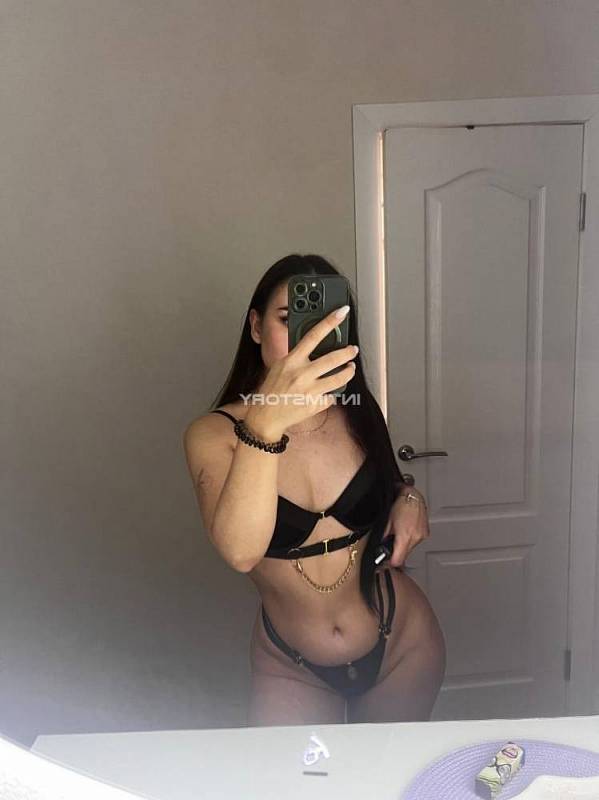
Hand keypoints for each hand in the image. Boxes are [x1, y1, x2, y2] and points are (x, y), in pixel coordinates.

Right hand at [246, 305, 356, 437]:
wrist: (265, 417)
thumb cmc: (271, 390)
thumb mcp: (280, 366)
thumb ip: (297, 356)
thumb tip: (315, 346)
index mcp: (292, 361)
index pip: (314, 335)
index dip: (330, 321)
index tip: (342, 312)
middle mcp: (302, 374)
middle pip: (334, 358)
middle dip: (348, 352)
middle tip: (353, 349)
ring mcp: (310, 390)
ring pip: (340, 378)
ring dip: (348, 371)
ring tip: (350, 368)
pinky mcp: (315, 405)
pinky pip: (331, 396)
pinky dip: (332, 393)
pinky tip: (329, 391)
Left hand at [381, 487, 428, 567]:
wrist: (411, 495)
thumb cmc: (399, 504)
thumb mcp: (386, 521)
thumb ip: (383, 536)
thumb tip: (380, 545)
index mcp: (405, 536)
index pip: (398, 560)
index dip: (390, 560)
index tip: (387, 559)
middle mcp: (416, 537)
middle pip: (404, 554)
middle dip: (397, 550)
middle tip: (391, 540)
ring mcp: (422, 535)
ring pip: (410, 547)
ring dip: (404, 542)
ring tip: (400, 529)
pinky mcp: (425, 532)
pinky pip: (416, 540)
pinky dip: (410, 537)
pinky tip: (406, 527)